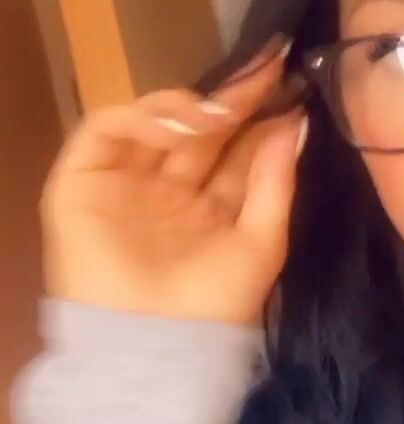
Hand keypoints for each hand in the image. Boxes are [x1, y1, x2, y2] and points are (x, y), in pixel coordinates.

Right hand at [40, 40, 306, 325]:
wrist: (158, 345)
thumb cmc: (215, 305)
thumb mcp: (262, 240)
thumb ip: (275, 183)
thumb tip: (295, 123)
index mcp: (212, 210)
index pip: (236, 152)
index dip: (259, 120)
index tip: (288, 88)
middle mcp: (170, 193)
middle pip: (199, 134)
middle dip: (231, 104)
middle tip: (264, 76)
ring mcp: (127, 186)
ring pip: (153, 124)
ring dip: (188, 108)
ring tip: (221, 111)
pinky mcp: (85, 181)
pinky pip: (106, 130)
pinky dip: (142, 116)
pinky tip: (182, 123)